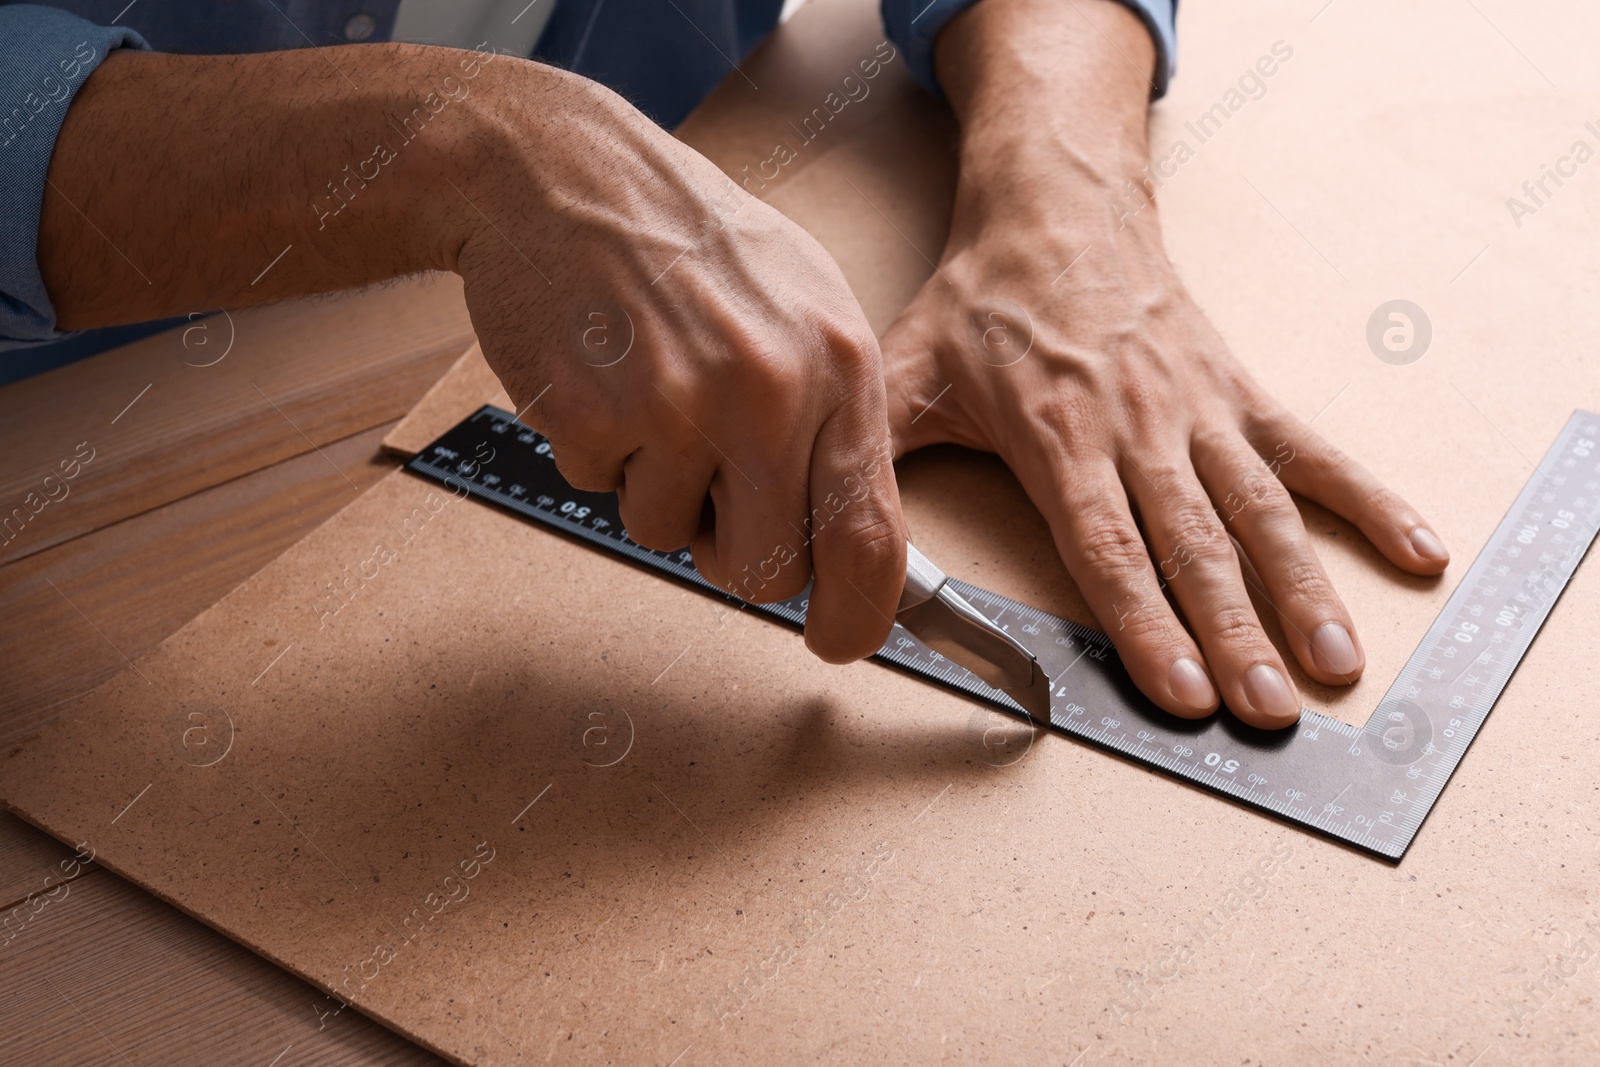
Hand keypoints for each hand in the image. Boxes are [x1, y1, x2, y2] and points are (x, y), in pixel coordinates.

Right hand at [454, 66, 906, 662]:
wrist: (566, 175)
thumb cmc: (693, 242)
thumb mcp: (808, 308)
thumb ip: (838, 421)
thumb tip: (851, 539)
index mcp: (841, 368)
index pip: (872, 538)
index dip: (857, 616)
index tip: (837, 639)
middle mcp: (770, 392)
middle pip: (766, 572)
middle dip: (733, 554)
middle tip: (711, 488)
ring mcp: (677, 407)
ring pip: (670, 538)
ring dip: (656, 490)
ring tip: (654, 394)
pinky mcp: (591, 416)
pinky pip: (600, 492)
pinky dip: (600, 455)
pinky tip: (607, 378)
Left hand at [880, 0, 1448, 726]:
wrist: (1059, 207)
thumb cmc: (981, 303)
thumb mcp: (900, 373)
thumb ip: (866, 464)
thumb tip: (821, 555)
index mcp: (1057, 432)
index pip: (1105, 543)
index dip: (1144, 619)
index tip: (1182, 688)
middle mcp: (1138, 426)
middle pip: (1193, 543)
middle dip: (1233, 632)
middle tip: (1267, 714)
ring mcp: (1197, 410)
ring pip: (1259, 509)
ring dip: (1300, 590)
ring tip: (1335, 666)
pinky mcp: (1237, 391)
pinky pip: (1310, 449)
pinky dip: (1366, 499)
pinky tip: (1414, 551)